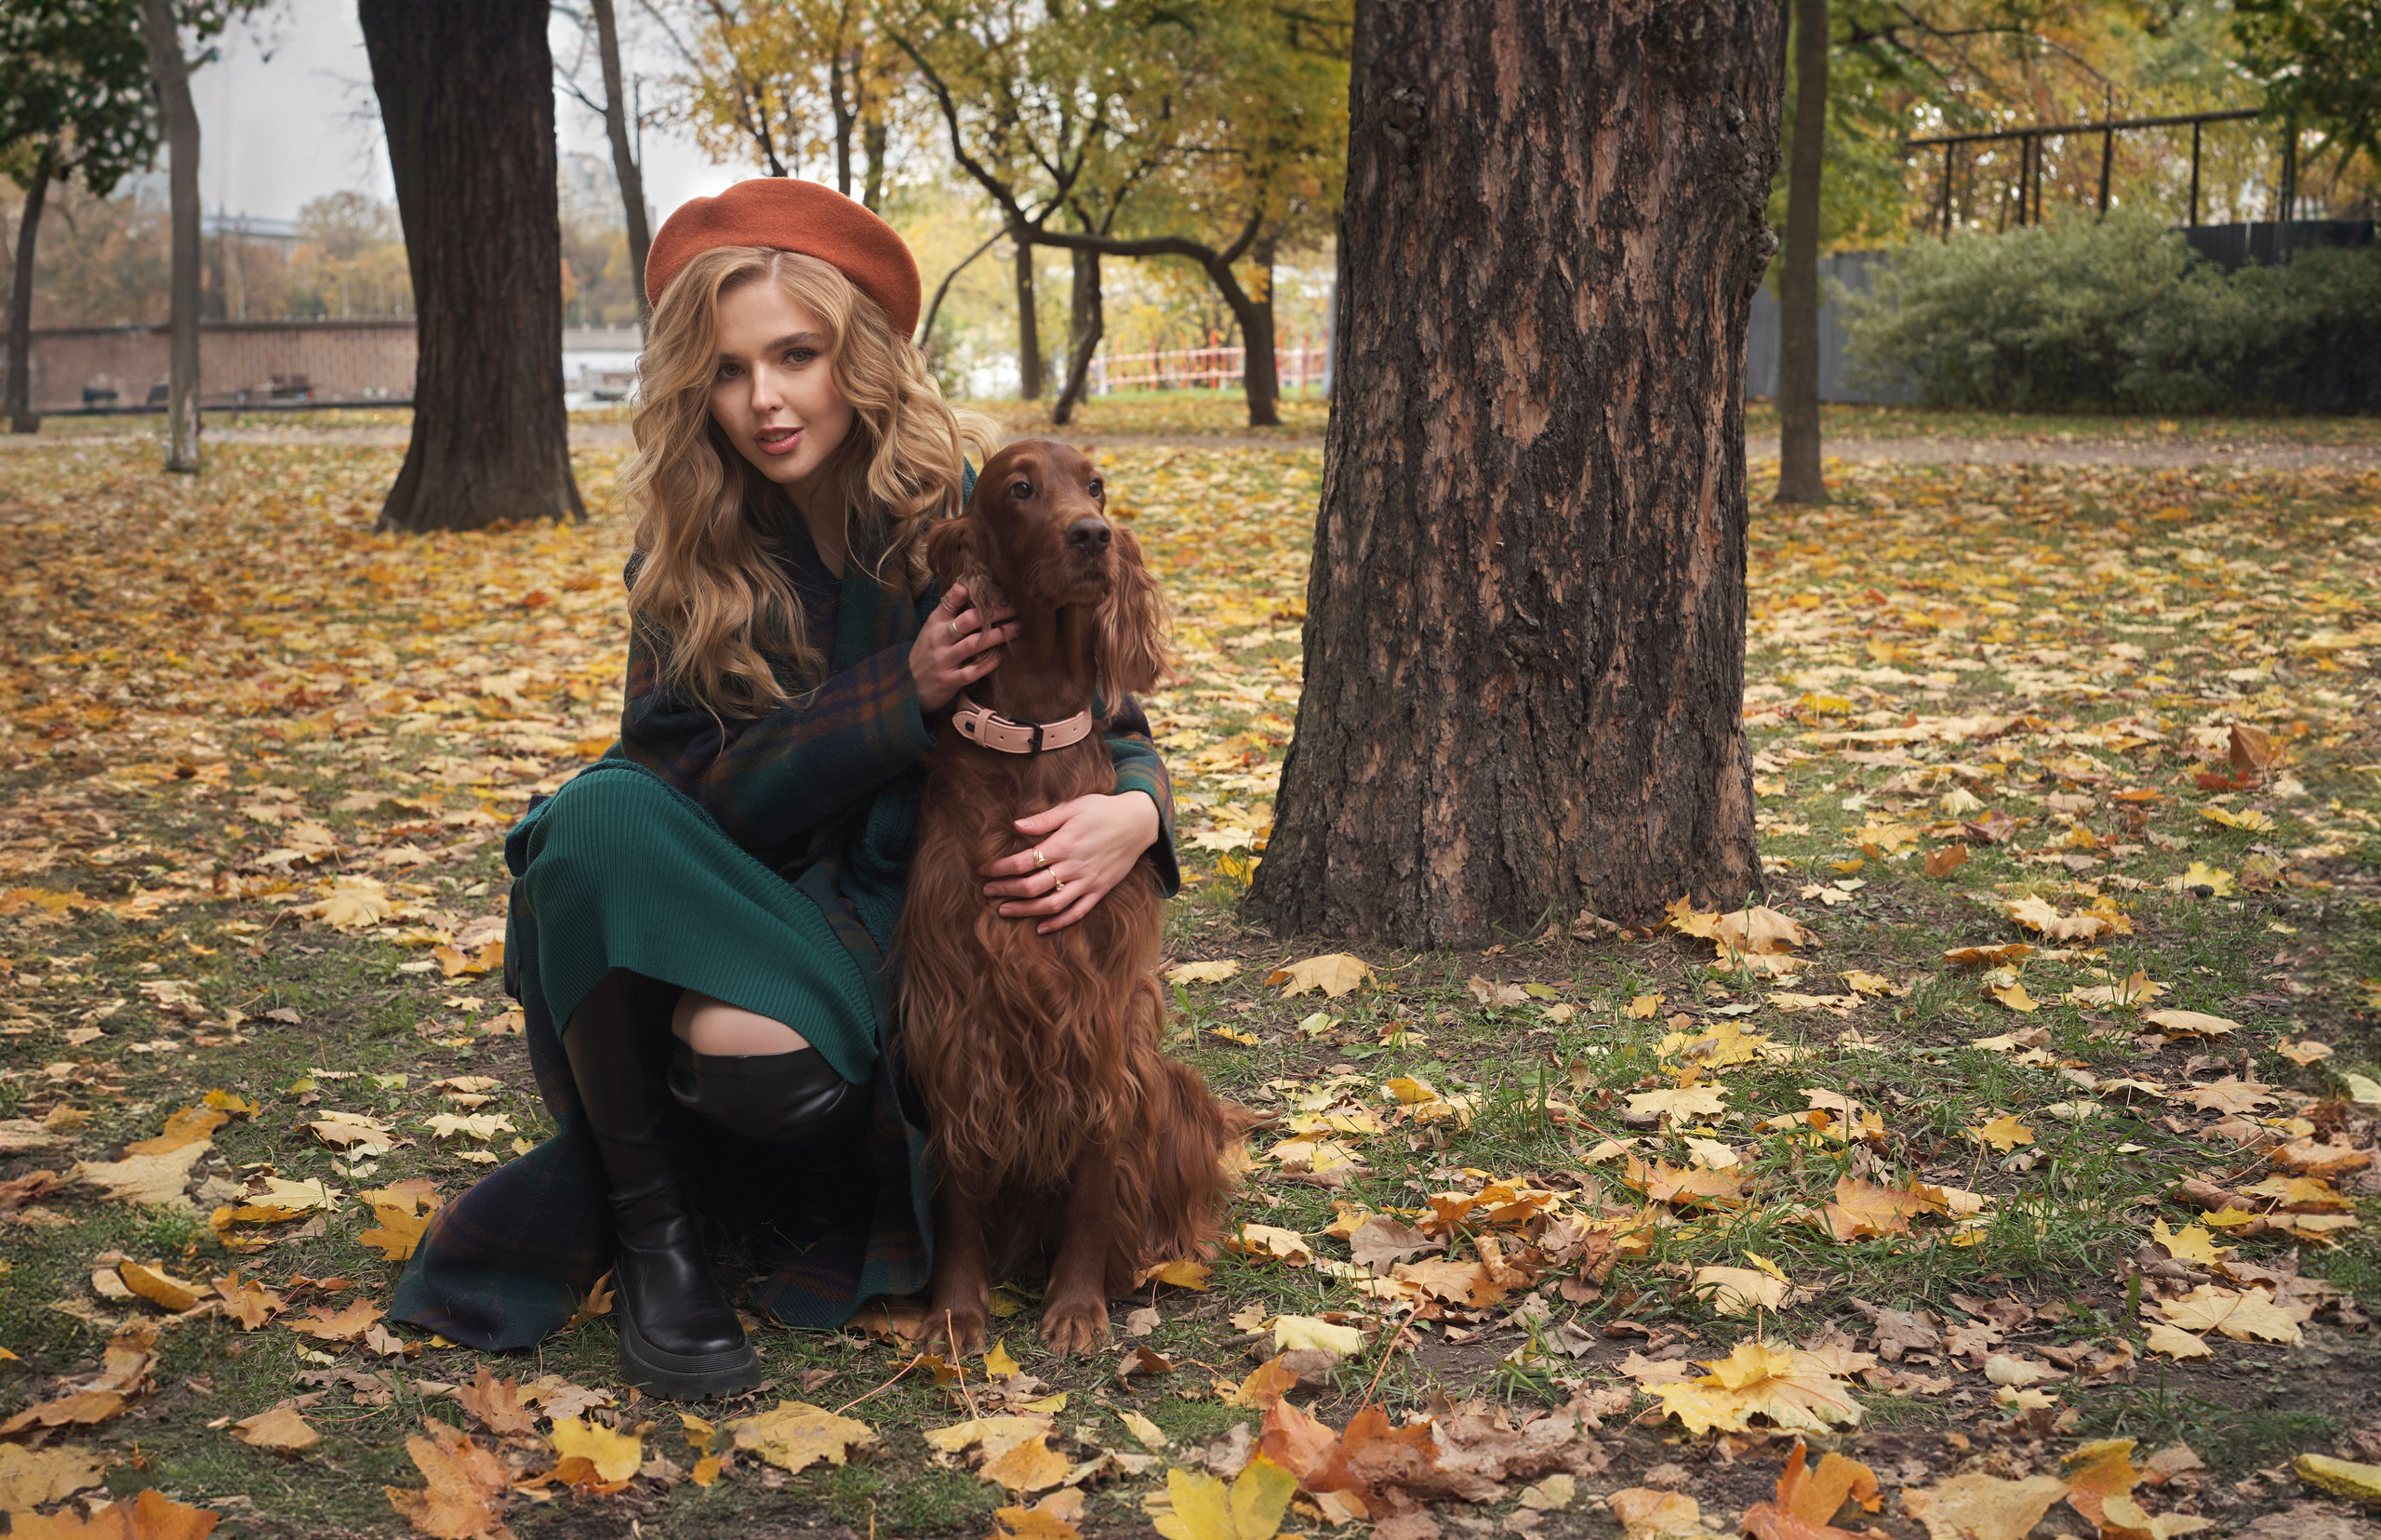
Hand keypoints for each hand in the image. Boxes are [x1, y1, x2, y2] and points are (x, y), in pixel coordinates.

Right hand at [911, 582, 1016, 712]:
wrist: (905, 686)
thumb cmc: (926, 653)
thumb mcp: (931, 630)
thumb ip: (950, 613)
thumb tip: (972, 590)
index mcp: (934, 623)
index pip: (950, 601)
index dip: (969, 592)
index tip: (991, 587)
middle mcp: (938, 639)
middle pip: (969, 620)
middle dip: (995, 613)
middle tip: (1016, 608)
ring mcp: (943, 660)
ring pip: (974, 644)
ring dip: (998, 635)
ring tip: (1017, 628)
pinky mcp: (948, 680)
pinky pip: (972, 672)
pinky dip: (988, 664)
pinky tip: (1001, 657)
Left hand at [978, 792, 1160, 933]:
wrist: (1139, 822)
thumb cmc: (1102, 810)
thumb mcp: (1073, 807)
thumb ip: (1043, 819)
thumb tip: (1015, 825)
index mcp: (1064, 844)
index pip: (1023, 861)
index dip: (1000, 868)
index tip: (984, 870)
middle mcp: (1074, 866)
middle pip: (1032, 886)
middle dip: (1005, 890)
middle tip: (987, 891)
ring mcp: (1087, 882)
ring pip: (1051, 904)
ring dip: (1025, 910)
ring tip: (1004, 911)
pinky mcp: (1099, 891)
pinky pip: (1077, 913)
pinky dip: (1058, 923)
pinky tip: (1040, 927)